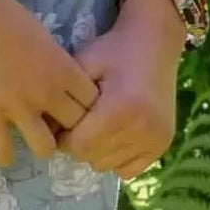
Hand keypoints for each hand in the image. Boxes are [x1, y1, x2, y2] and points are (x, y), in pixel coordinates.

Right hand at [0, 0, 99, 169]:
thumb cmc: (6, 15)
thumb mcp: (44, 37)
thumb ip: (56, 64)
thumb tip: (62, 84)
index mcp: (63, 70)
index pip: (93, 104)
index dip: (87, 108)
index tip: (77, 107)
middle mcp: (47, 93)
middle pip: (76, 127)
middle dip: (70, 129)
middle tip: (58, 127)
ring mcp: (17, 107)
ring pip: (46, 148)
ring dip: (42, 145)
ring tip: (33, 138)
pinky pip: (4, 152)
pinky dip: (5, 155)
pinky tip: (3, 149)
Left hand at [54, 3, 181, 180]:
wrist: (154, 40)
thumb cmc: (114, 49)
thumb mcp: (84, 64)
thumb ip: (63, 99)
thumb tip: (45, 130)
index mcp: (120, 109)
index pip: (79, 145)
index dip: (65, 136)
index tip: (64, 121)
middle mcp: (142, 129)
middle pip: (93, 158)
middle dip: (80, 143)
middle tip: (82, 122)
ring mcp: (156, 140)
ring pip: (109, 165)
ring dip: (98, 151)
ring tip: (100, 125)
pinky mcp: (163, 145)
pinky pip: (129, 169)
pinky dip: (118, 157)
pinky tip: (117, 135)